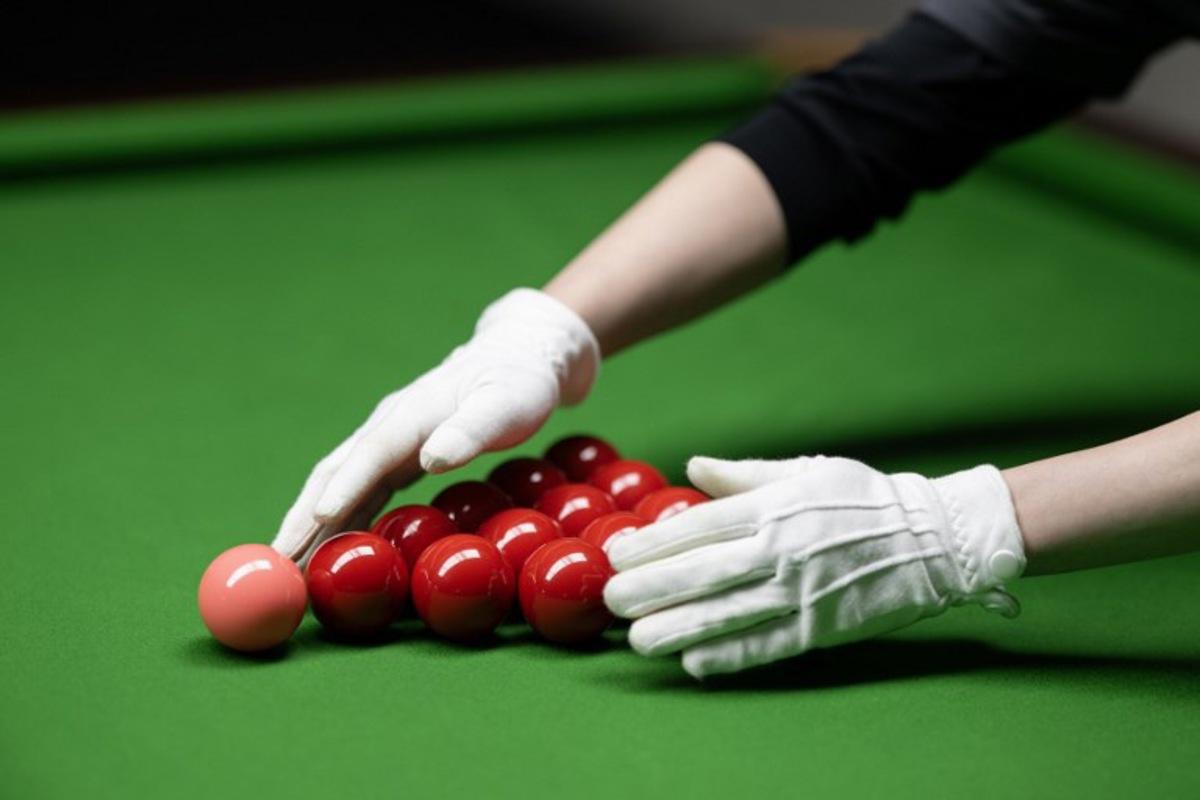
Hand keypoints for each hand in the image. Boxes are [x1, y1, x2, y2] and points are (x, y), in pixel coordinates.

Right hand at [271, 289, 599, 559]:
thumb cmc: (516, 383)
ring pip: (337, 485)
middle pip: (335, 473)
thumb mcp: (506, 405)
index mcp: (412, 412)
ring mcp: (386, 442)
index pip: (371, 452)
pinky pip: (357, 493)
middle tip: (276, 562)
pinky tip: (324, 553)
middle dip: (303, 516)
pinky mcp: (393, 457)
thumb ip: (471, 431)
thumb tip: (432, 460)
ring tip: (286, 569)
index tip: (320, 518)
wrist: (514, 358)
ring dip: (309, 526)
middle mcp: (388, 426)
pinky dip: (336, 522)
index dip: (345, 485)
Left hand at [604, 455, 1026, 677]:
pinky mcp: (821, 627)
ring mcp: (800, 592)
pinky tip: (694, 664)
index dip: (654, 542)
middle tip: (611, 600)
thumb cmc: (863, 497)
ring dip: (677, 629)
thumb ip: (744, 474)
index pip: (699, 526)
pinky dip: (730, 656)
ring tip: (638, 639)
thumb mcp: (804, 471)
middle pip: (702, 573)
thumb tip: (693, 466)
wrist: (932, 537)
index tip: (617, 553)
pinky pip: (767, 645)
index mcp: (773, 508)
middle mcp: (780, 550)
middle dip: (651, 588)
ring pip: (727, 615)